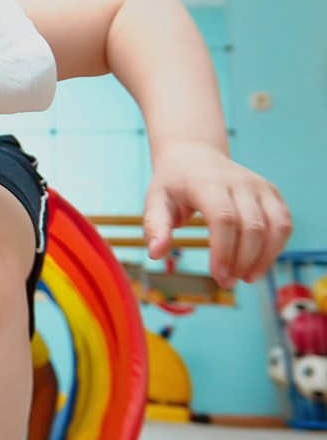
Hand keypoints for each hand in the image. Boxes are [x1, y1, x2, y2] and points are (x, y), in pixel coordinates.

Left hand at [142, 142, 291, 286]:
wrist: (194, 157)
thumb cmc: (173, 185)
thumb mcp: (155, 201)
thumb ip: (155, 227)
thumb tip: (156, 254)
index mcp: (206, 182)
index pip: (223, 218)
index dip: (224, 250)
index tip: (218, 275)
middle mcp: (238, 181)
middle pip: (252, 226)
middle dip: (242, 260)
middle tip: (227, 282)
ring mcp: (259, 185)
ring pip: (274, 226)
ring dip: (263, 258)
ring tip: (245, 279)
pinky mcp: (271, 192)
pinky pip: (283, 223)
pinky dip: (275, 248)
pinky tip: (257, 265)